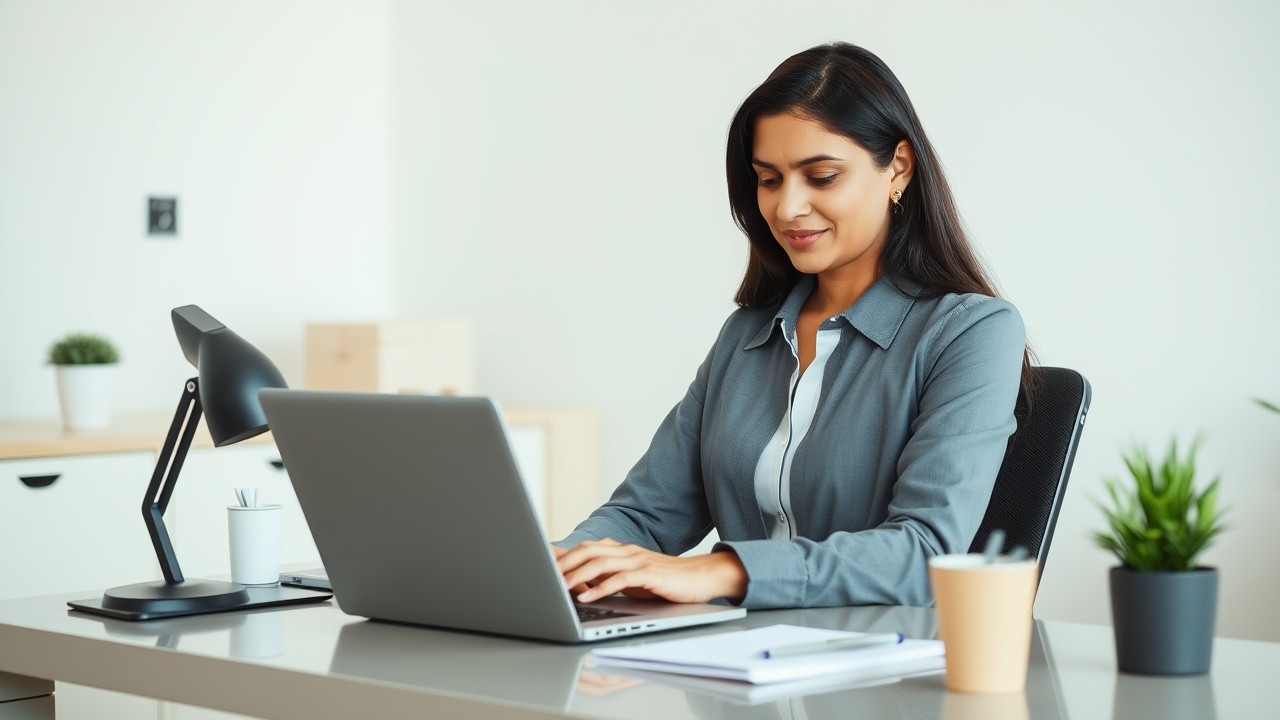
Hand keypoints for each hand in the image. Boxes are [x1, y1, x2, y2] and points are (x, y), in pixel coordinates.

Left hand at [555, 538, 747, 604]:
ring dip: (577, 575)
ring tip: (560, 587)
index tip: (542, 565)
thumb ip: (608, 576)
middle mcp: (626, 551)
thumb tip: (579, 583)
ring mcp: (637, 560)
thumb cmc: (663, 581)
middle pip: (588, 550)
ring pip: (600, 562)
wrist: (699, 577)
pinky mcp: (648, 574)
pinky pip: (620, 579)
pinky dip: (600, 588)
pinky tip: (586, 597)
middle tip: (545, 576)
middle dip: (564, 563)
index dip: (563, 555)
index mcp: (620, 549)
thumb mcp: (631, 577)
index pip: (586, 547)